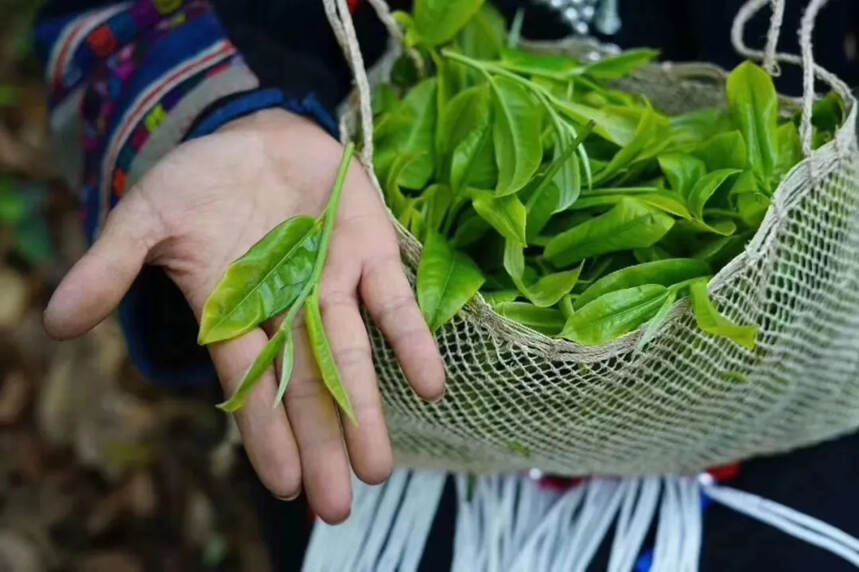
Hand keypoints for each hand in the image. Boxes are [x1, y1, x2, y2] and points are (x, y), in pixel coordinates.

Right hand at [44, 109, 445, 522]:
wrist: (255, 134)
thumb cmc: (200, 182)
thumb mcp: (148, 216)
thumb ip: (111, 265)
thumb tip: (54, 322)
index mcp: (235, 312)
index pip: (250, 385)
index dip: (267, 434)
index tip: (286, 486)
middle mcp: (288, 310)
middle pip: (305, 386)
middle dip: (320, 443)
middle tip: (336, 504)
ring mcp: (333, 284)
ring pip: (350, 355)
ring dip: (364, 408)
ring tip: (375, 467)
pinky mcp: (371, 250)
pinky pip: (394, 301)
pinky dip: (411, 340)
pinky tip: (431, 384)